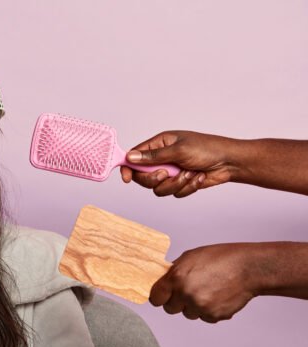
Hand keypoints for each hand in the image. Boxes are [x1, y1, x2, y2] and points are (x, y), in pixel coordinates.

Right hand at [120, 131, 239, 197]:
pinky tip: (197, 177)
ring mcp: (171, 172)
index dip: (128, 167)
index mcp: (159, 144)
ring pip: (158, 188)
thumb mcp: (178, 150)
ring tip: (189, 174)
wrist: (230, 162)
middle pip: (143, 176)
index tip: (126, 178)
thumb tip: (130, 157)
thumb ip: (153, 156)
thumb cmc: (208, 149)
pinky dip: (186, 188)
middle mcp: (162, 158)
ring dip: (175, 184)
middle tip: (166, 174)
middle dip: (155, 179)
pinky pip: (173, 193)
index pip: (135, 156)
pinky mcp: (180, 183)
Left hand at [150, 244, 256, 321]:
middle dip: (177, 302)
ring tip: (208, 290)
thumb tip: (162, 282)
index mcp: (176, 278)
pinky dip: (209, 310)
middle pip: (170, 309)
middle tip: (189, 292)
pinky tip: (218, 296)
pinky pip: (204, 317)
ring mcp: (200, 306)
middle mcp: (186, 294)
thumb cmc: (221, 259)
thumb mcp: (190, 257)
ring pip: (188, 314)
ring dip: (194, 306)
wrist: (249, 268)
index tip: (162, 297)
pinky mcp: (213, 315)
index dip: (159, 297)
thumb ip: (174, 272)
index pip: (156, 298)